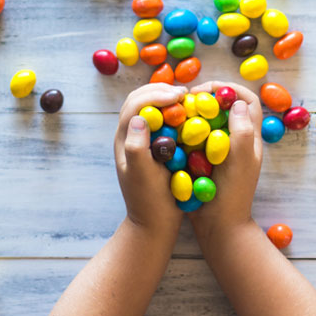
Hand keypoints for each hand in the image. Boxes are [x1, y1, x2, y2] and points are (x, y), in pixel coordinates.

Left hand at [114, 83, 188, 232]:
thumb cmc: (149, 202)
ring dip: (166, 98)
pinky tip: (190, 115)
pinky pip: (162, 121)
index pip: (135, 105)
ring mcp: (141, 141)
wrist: (153, 225)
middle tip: (184, 92)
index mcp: (124, 140)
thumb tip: (140, 118)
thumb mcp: (142, 176)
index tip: (179, 95)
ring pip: (150, 108)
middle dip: (160, 90)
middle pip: (139, 100)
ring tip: (187, 99)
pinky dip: (174, 112)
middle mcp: (130, 137)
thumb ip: (137, 148)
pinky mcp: (154, 148)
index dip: (156, 95)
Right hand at [186, 81, 263, 234]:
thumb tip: (237, 103)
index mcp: (250, 138)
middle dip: (206, 97)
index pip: (246, 100)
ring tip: (176, 112)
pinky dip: (184, 131)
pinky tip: (170, 132)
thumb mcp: (241, 162)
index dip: (228, 89)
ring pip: (208, 121)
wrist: (219, 228)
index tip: (205, 89)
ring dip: (193, 113)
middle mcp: (236, 141)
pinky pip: (195, 138)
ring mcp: (220, 151)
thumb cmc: (233, 196)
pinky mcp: (204, 161)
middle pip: (225, 107)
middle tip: (185, 98)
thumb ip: (242, 132)